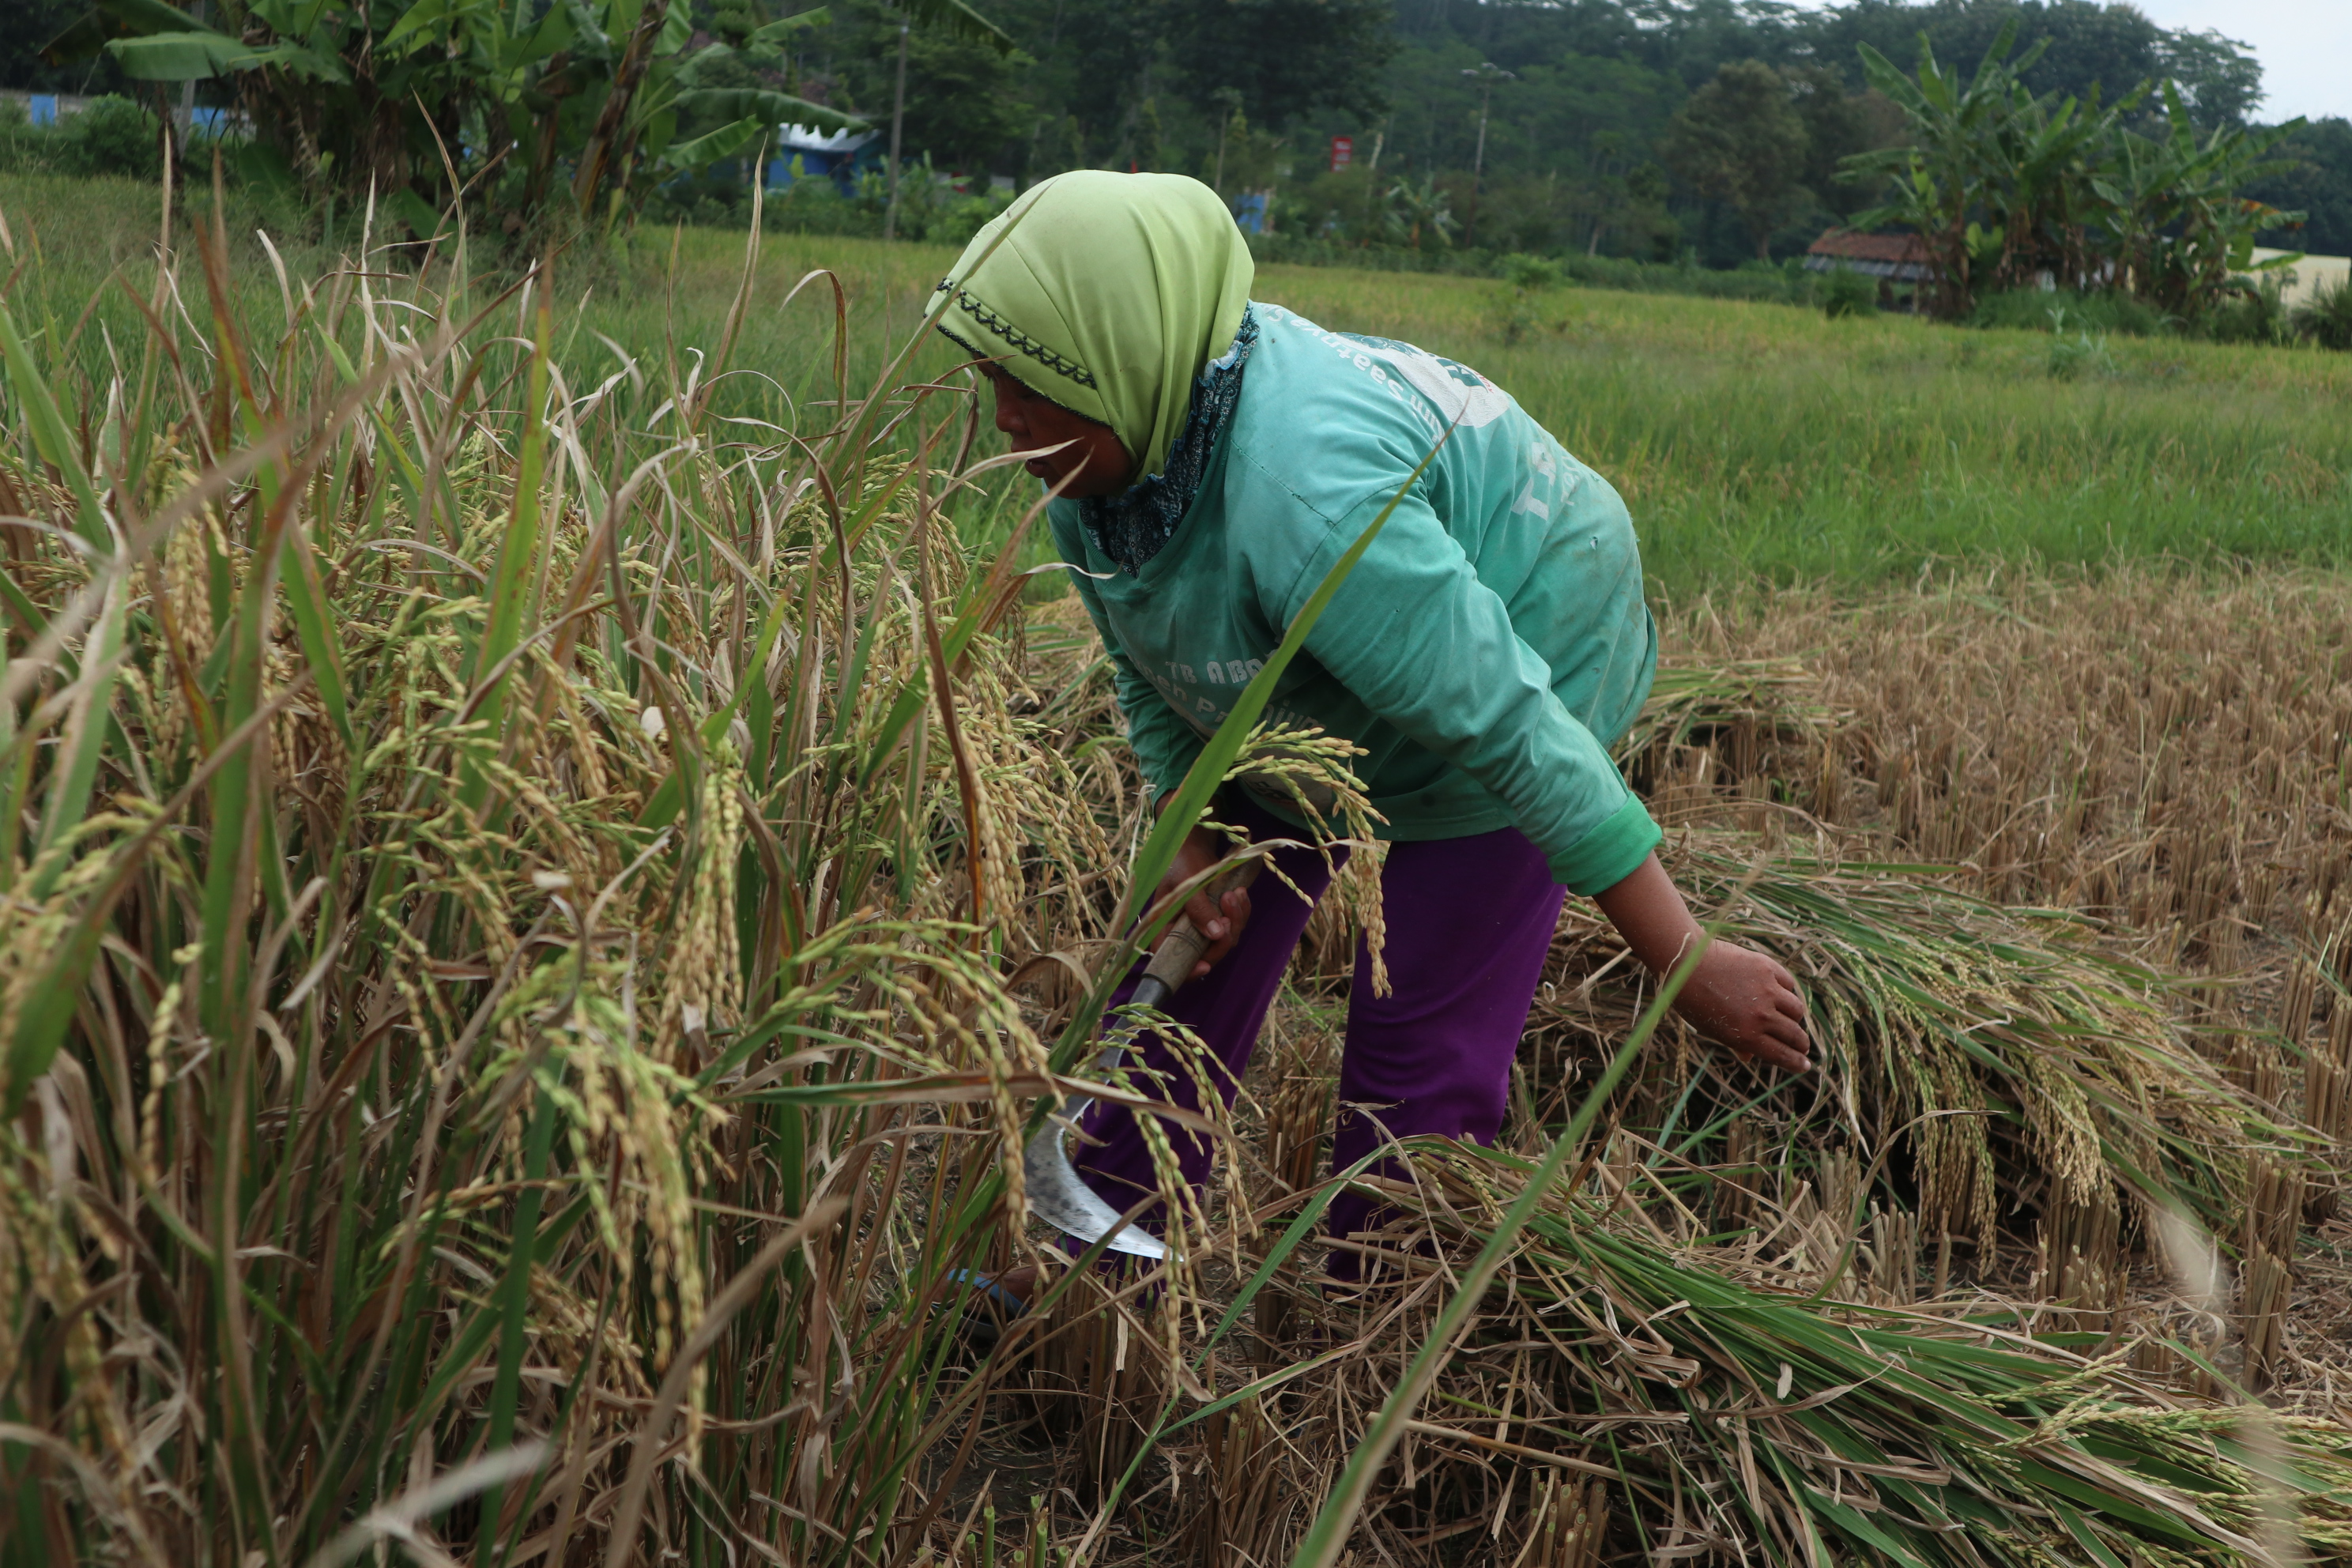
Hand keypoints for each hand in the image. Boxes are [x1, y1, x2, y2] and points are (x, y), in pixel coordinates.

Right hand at [1155, 820, 1251, 980]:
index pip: (1170, 958)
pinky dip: (1241, 912)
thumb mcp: (1187, 882)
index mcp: (1165, 925)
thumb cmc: (1182, 861)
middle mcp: (1182, 930)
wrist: (1194, 844)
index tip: (1205, 966)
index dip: (1187, 969)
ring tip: (1235, 894)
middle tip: (1229, 913)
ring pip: (1223, 940)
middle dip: (1222, 938)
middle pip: (1205, 954)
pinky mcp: (1218, 917)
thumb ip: (1198, 909)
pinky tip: (1240, 893)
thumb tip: (1215, 934)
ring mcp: (1201, 925)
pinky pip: (1234, 925)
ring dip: (1235, 920)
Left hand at [1592, 853, 1809, 1074]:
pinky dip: (1787, 990)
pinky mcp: (1768, 968)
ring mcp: (1767, 991)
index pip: (1782, 1055)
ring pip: (1797, 1010)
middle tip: (1802, 1046)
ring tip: (1791, 1019)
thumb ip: (1734, 1043)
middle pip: (1794, 1035)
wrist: (1686, 962)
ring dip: (1795, 1018)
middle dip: (1801, 1045)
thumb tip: (1749, 1057)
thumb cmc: (1693, 1000)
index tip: (1805, 1065)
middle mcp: (1761, 1016)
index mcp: (1746, 1036)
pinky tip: (1782, 993)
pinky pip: (1788, 984)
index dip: (1796, 1062)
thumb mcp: (1710, 1028)